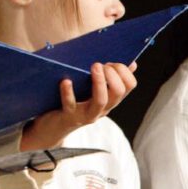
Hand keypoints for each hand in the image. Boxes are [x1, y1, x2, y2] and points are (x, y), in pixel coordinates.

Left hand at [21, 61, 137, 150]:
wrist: (55, 126)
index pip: (129, 85)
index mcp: (111, 99)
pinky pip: (70, 104)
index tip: (111, 62)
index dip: (123, 71)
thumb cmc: (76, 102)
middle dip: (112, 75)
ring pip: (100, 100)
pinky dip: (68, 92)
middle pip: (118, 92)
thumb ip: (109, 78)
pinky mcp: (69, 116)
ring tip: (95, 66)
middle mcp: (103, 108)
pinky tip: (66, 81)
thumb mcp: (94, 91)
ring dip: (99, 82)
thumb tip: (132, 63)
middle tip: (99, 64)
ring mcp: (87, 114)